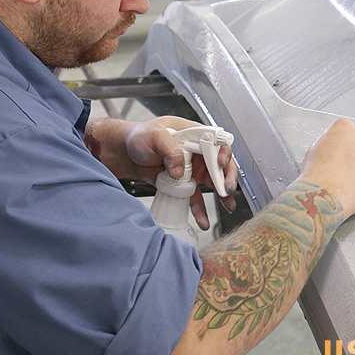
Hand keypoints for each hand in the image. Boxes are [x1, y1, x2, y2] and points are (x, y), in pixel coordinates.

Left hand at [122, 116, 237, 229]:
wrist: (126, 153)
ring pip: (213, 182)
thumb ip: (170, 149)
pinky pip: (195, 197)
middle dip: (228, 176)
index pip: (216, 142)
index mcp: (194, 135)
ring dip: (222, 194)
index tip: (220, 163)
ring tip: (228, 205)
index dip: (222, 152)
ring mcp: (192, 169)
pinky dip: (200, 209)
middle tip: (227, 188)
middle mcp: (197, 152)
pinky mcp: (184, 184)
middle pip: (220, 163)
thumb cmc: (141, 136)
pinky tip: (202, 219)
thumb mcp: (155, 136)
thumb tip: (180, 169)